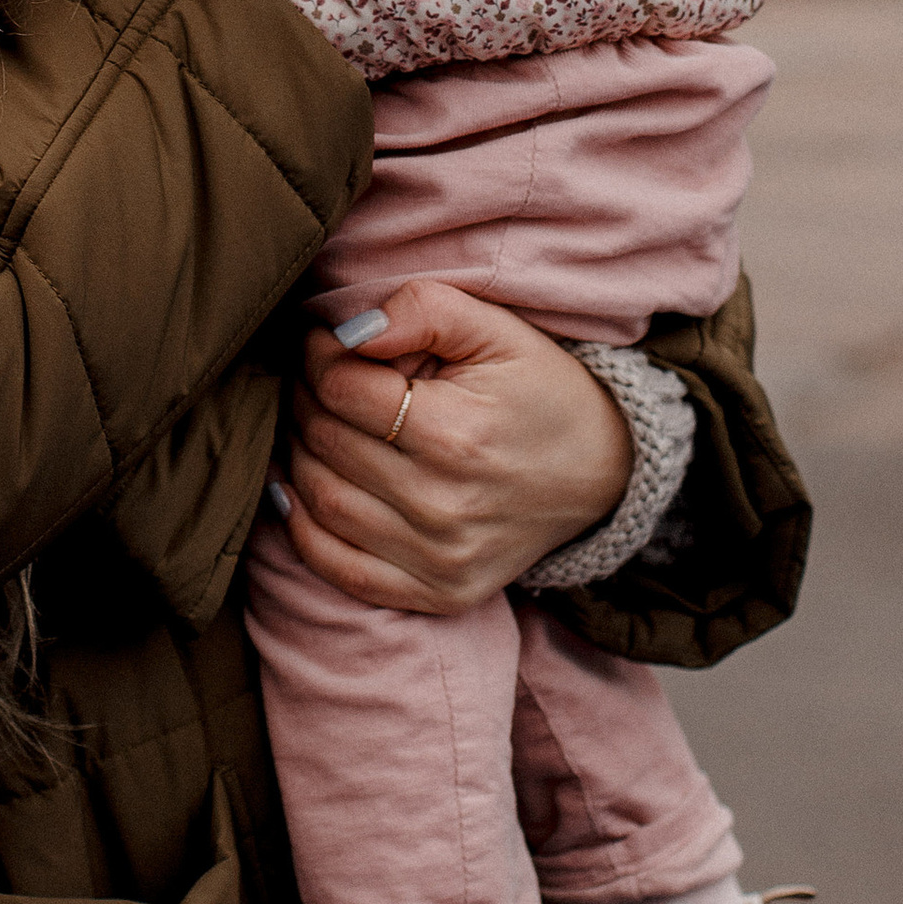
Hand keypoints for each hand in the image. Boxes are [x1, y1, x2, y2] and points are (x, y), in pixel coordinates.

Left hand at [279, 276, 635, 613]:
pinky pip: (340, 569)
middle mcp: (443, 506)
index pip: (339, 389)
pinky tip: (298, 488)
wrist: (604, 471)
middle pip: (323, 442)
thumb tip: (347, 332)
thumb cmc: (541, 390)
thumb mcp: (497, 329)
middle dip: (304, 396)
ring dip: (299, 452)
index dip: (318, 355)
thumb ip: (424, 309)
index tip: (325, 340)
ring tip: (316, 420)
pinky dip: (303, 528)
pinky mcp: (439, 593)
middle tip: (317, 375)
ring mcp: (440, 559)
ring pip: (320, 500)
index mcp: (456, 434)